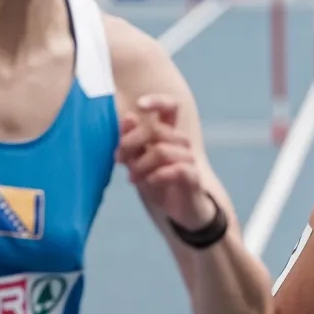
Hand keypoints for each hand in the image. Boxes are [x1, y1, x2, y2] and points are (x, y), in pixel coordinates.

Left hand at [116, 94, 214, 230]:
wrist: (179, 212)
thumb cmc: (157, 183)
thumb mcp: (137, 162)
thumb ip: (130, 142)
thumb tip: (128, 118)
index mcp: (168, 134)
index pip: (171, 108)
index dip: (158, 102)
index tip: (141, 106)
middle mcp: (180, 143)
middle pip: (156, 130)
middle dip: (132, 143)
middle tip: (120, 160)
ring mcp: (189, 159)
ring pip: (162, 150)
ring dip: (142, 164)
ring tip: (133, 178)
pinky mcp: (193, 178)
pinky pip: (177, 169)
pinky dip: (159, 175)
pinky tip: (150, 181)